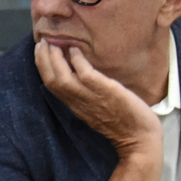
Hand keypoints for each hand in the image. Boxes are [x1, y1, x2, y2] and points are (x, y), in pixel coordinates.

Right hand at [34, 40, 162, 180]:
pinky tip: (75, 50)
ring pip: (61, 78)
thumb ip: (89, 94)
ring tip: (53, 43)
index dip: (42, 66)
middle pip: (51, 80)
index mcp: (75, 105)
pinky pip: (85, 74)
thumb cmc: (124, 123)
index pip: (50, 84)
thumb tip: (83, 75)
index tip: (41, 50)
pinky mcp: (104, 92)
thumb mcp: (99, 108)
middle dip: (42, 59)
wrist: (139, 138)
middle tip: (41, 41)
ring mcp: (90, 98)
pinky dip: (77, 61)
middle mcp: (77, 102)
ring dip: (54, 59)